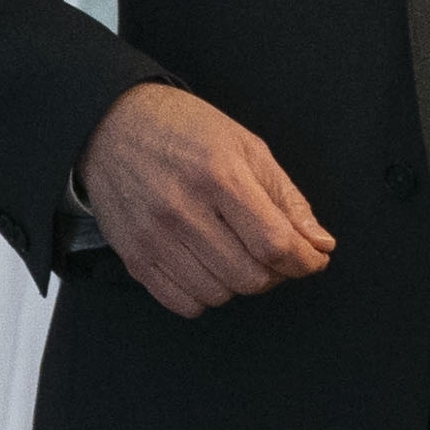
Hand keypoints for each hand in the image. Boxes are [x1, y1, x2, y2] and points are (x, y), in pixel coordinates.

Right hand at [79, 82, 332, 316]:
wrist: (111, 125)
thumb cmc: (182, 130)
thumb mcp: (245, 146)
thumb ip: (286, 197)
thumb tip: (318, 243)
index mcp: (219, 175)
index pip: (275, 244)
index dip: (305, 261)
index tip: (313, 259)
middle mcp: (183, 210)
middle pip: (250, 277)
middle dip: (276, 274)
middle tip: (274, 255)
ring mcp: (154, 237)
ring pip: (219, 295)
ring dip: (240, 284)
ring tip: (237, 255)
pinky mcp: (134, 257)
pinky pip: (183, 303)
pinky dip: (205, 296)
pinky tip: (207, 268)